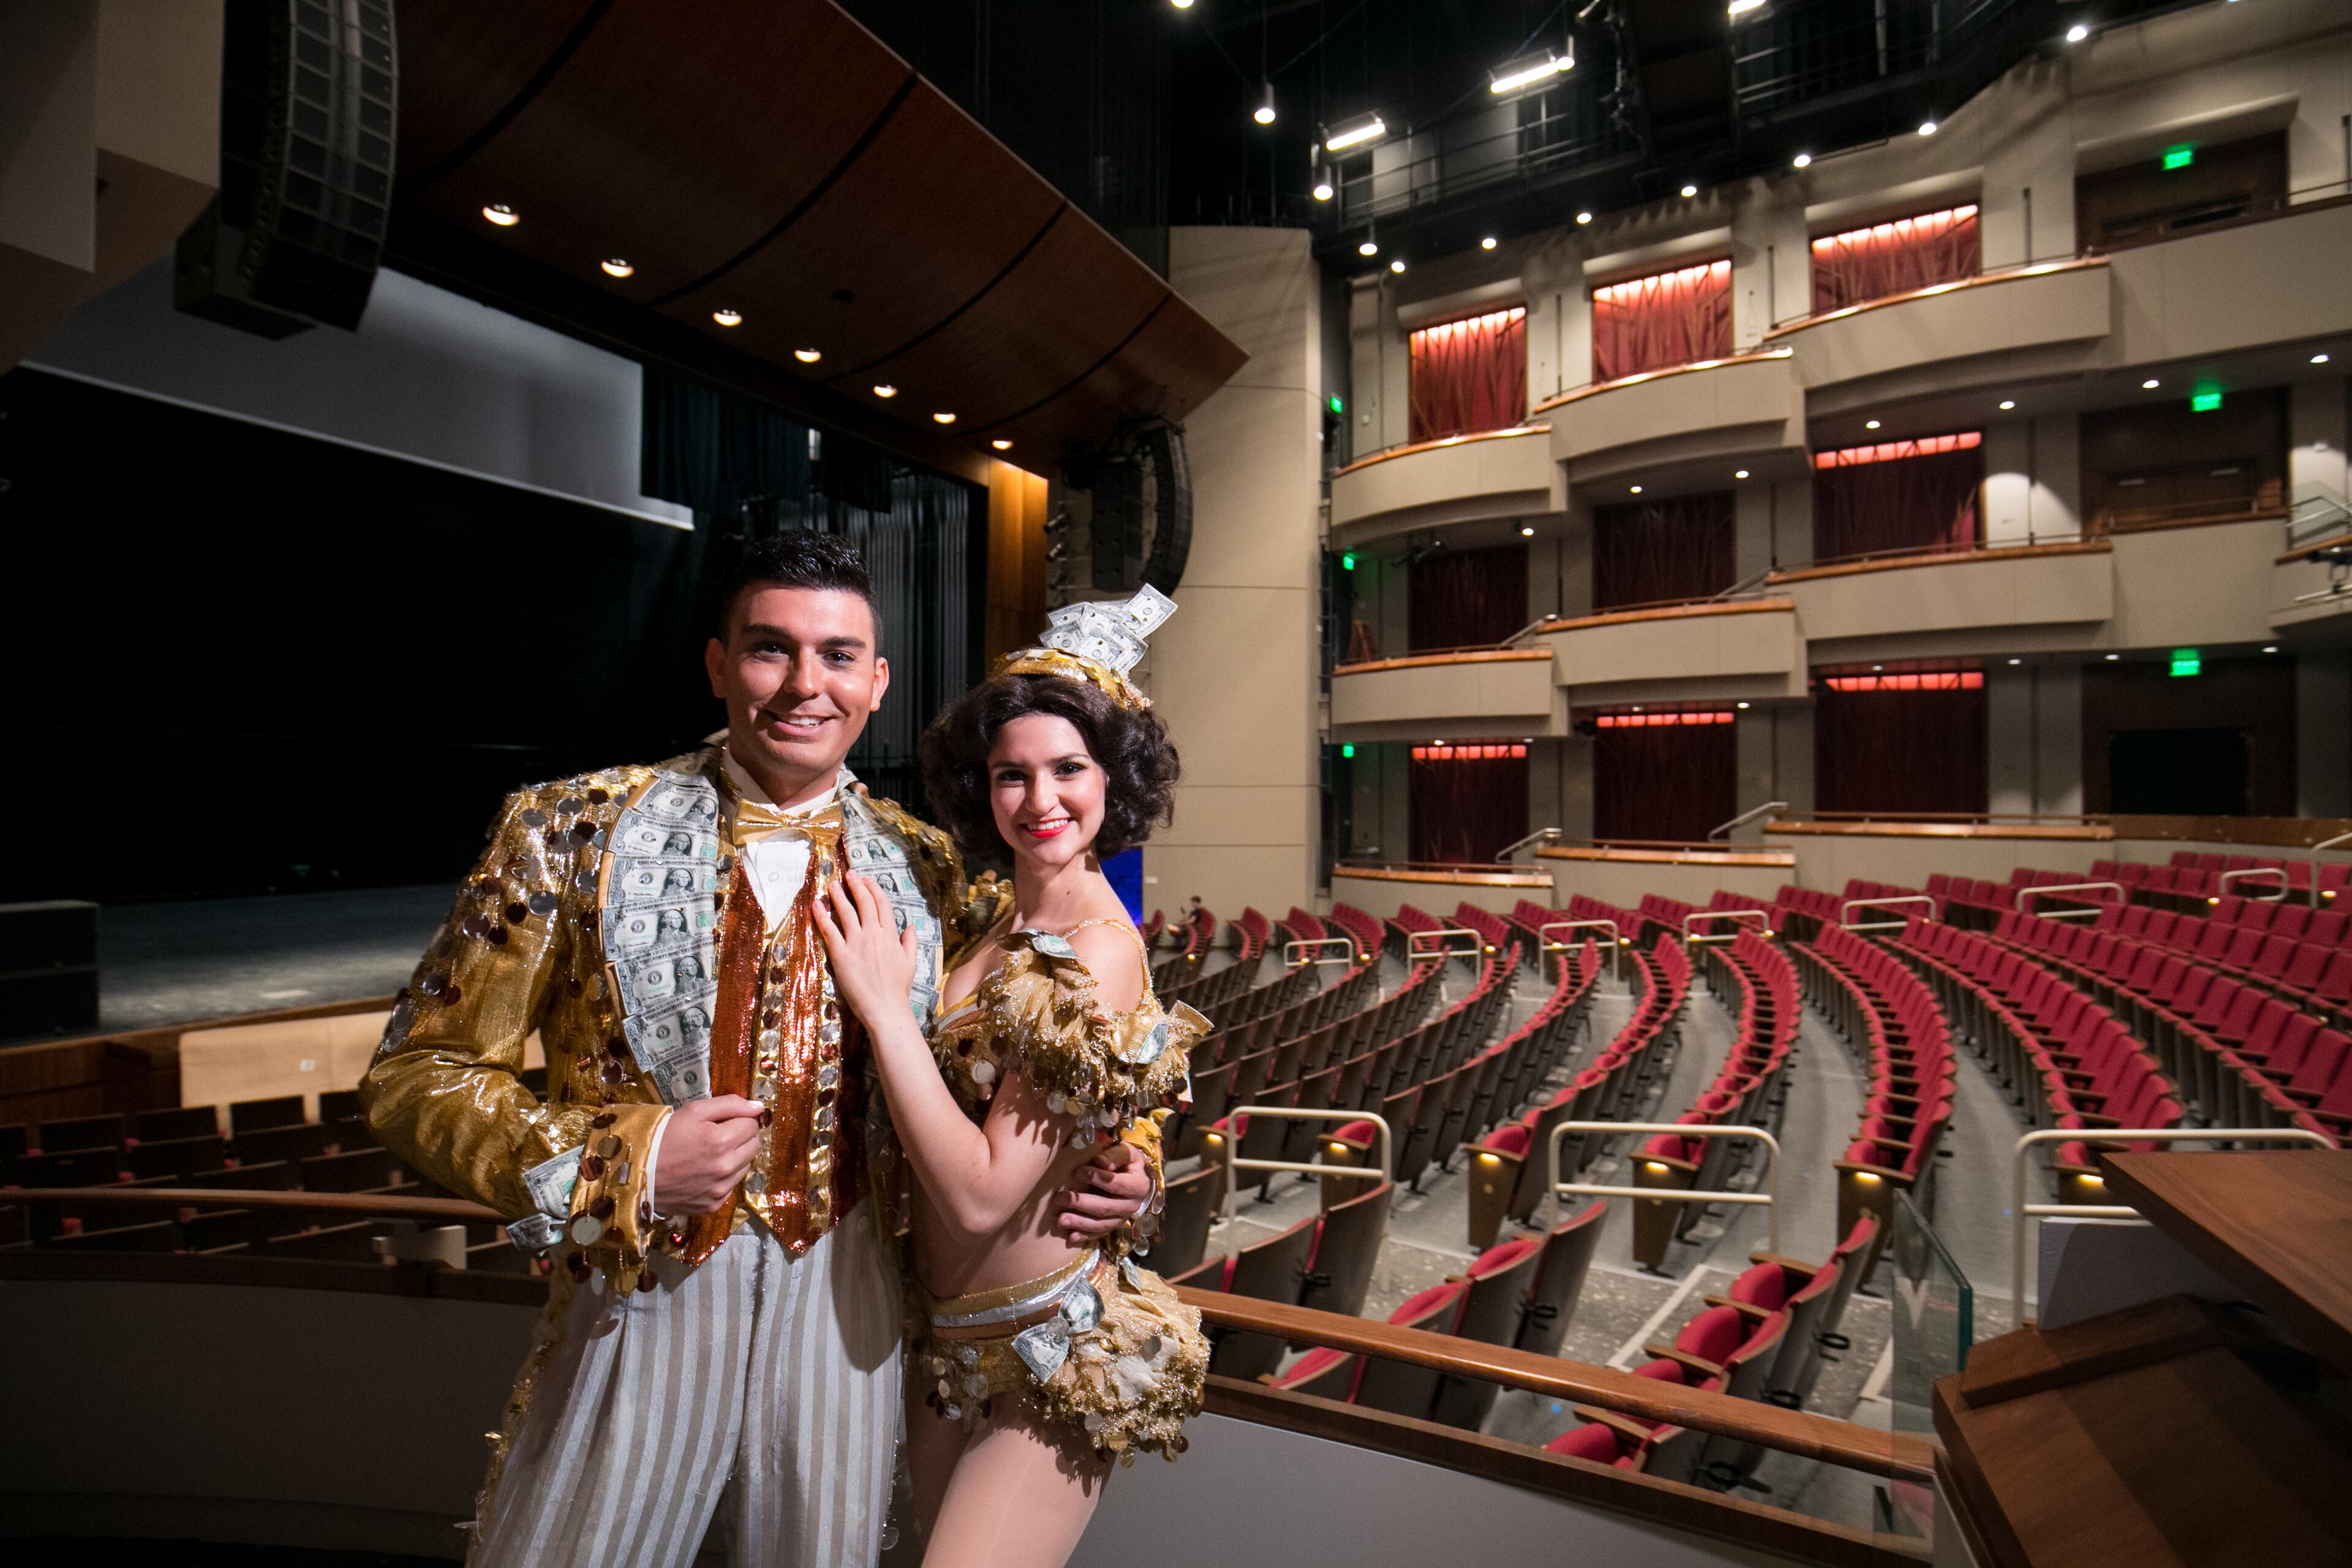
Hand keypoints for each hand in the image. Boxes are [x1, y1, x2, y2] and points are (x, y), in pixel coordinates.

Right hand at [651, 1096, 765, 1214]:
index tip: (722, 1122)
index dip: (738, 1120)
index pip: (752, 1124)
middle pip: (754, 1146)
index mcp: (722, 1141)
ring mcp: (720, 1189)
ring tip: (710, 1155)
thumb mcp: (693, 1111)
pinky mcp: (713, 1205)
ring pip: (745, 1167)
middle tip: (718, 1137)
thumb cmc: (664, 1137)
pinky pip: (731, 1187)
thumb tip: (759, 1107)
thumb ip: (730, 1104)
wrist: (637, 1173)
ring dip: (735, 1158)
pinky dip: (723, 1178)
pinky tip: (704, 1173)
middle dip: (741, 1138)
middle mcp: (726, 1167)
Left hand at [814, 873, 920, 1030]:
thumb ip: (909, 943)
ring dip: (838, 896)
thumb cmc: (898, 989)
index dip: (874, 889)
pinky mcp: (840, 955)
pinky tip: (817, 905)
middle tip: (849, 875)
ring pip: (846, 912)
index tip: (867, 880)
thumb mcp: (910, 963)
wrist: (885, 1007)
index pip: (882, 905)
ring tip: (832, 885)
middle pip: (864, 903)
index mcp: (890, 935)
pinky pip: (829, 931)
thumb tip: (909, 927)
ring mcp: (856, 943)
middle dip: (856, 886)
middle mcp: (873, 934)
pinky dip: (822, 916)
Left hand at [1056, 1138, 1151, 1239]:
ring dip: (1080, 1222)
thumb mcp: (1127, 1153)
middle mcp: (1132, 1206)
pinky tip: (1071, 1237)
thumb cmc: (1127, 1162)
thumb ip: (1115, 1156)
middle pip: (1106, 1207)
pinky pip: (1099, 1234)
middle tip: (1060, 1198)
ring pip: (1101, 1224)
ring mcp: (1122, 1218)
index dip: (1097, 1178)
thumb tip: (1100, 1162)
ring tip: (1061, 1220)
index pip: (1116, 1184)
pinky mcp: (1113, 1227)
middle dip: (1081, 1203)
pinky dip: (1085, 1235)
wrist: (1134, 1178)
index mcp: (1138, 1186)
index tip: (1078, 1171)